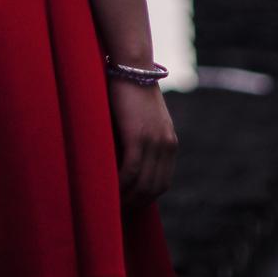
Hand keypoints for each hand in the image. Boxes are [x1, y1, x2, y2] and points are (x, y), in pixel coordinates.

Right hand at [106, 77, 177, 208]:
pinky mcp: (138, 137)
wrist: (132, 66)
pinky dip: (119, 184)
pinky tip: (107, 188)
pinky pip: (130, 172)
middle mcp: (166, 145)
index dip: (146, 198)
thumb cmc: (131, 89)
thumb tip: (125, 161)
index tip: (129, 205)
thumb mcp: (143, 119)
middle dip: (135, 203)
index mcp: (170, 142)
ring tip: (109, 204)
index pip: (162, 182)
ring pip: (142, 184)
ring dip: (126, 198)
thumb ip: (141, 140)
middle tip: (116, 210)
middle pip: (154, 188)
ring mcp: (154, 142)